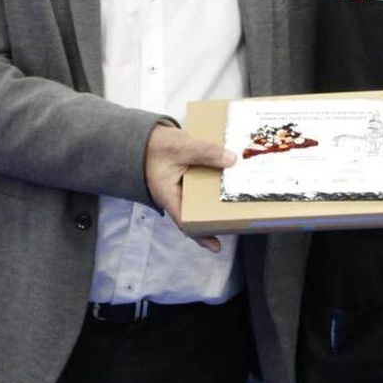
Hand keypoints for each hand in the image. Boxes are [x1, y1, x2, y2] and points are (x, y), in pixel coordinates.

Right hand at [144, 123, 234, 252]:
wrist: (143, 137)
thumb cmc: (154, 145)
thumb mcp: (180, 146)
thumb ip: (205, 152)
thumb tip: (232, 160)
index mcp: (168, 195)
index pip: (185, 221)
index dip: (200, 235)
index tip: (216, 245)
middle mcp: (176, 196)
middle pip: (198, 213)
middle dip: (216, 218)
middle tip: (237, 221)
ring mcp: (182, 188)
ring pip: (202, 199)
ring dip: (218, 199)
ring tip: (239, 201)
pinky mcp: (188, 179)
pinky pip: (203, 185)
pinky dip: (216, 183)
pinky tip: (230, 177)